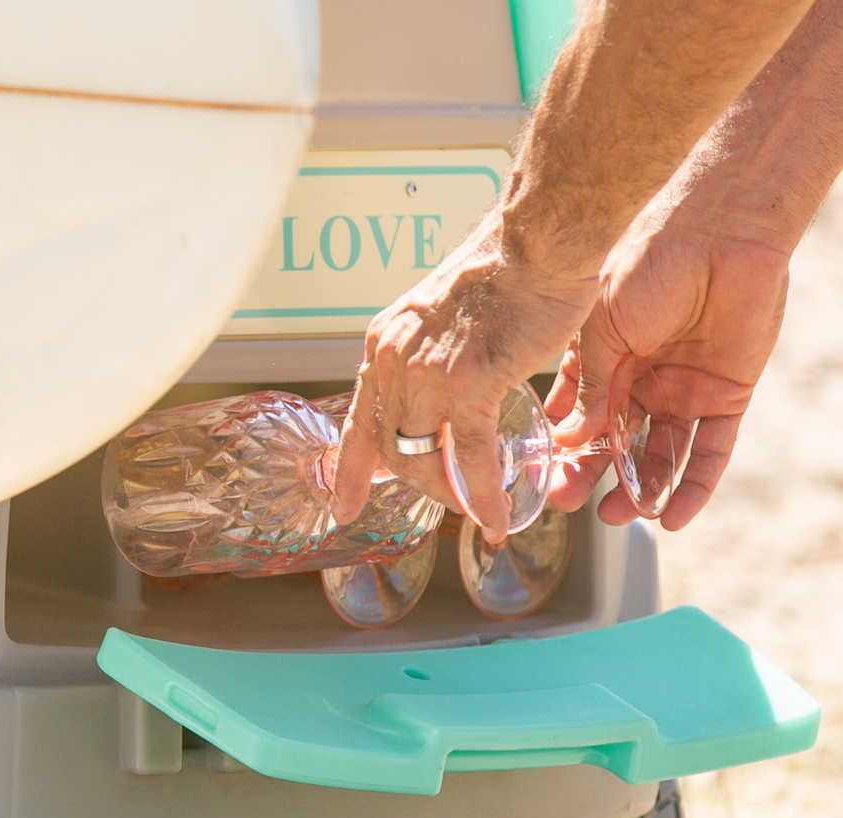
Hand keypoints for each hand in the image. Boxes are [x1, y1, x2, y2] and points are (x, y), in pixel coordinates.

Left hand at [331, 208, 596, 542]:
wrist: (535, 241)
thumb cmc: (504, 271)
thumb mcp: (442, 315)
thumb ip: (431, 355)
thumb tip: (443, 388)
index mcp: (385, 342)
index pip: (357, 418)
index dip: (349, 469)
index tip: (343, 504)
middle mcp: (393, 360)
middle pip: (390, 447)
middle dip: (419, 485)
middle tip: (447, 500)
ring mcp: (426, 374)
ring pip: (422, 459)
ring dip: (449, 493)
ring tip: (476, 507)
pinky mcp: (467, 384)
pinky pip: (470, 458)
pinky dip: (482, 494)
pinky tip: (495, 516)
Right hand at [545, 198, 789, 529]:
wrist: (717, 233)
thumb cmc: (646, 262)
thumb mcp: (600, 329)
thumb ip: (589, 387)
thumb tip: (567, 440)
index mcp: (603, 358)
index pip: (578, 415)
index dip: (562, 448)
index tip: (545, 476)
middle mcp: (640, 378)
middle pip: (614, 442)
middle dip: (592, 475)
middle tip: (571, 503)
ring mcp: (681, 390)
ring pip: (658, 454)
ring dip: (638, 488)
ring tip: (619, 516)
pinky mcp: (725, 396)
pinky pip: (710, 452)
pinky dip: (693, 487)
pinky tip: (671, 515)